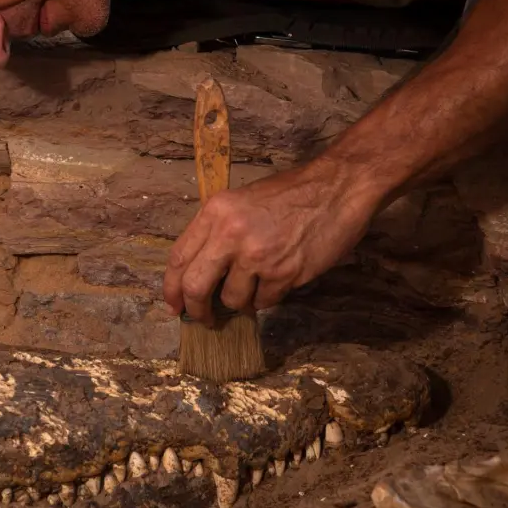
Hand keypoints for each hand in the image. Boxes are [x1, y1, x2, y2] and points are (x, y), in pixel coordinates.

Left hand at [162, 160, 378, 325]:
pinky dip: (267, 297)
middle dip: (196, 310)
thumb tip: (200, 273)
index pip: (179, 257)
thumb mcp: (241, 202)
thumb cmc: (289, 194)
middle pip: (195, 286)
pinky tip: (279, 278)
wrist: (336, 188)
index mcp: (215, 212)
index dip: (172, 288)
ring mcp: (256, 255)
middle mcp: (230, 233)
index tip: (174, 305)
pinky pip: (263, 301)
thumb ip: (217, 232)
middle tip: (203, 318)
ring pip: (232, 299)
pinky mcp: (283, 273)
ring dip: (241, 301)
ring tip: (256, 284)